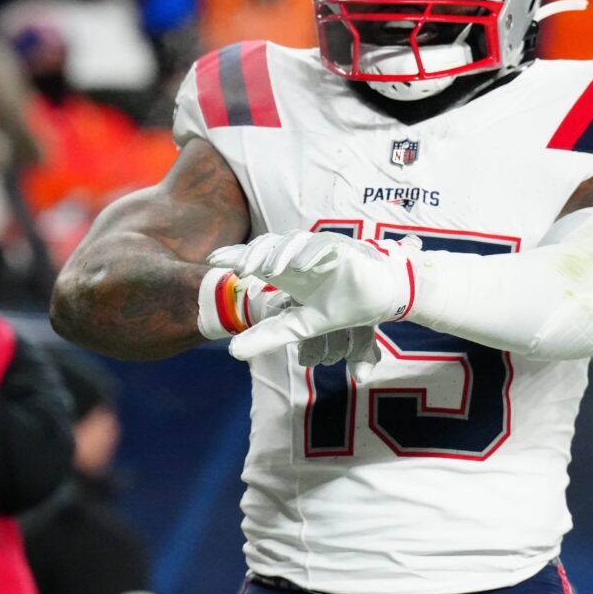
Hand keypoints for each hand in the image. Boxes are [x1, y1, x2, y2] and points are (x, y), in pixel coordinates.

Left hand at [208, 232, 412, 361]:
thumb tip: (232, 351)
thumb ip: (268, 335)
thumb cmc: (340, 305)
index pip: (256, 258)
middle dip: (252, 254)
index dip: (235, 256)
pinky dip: (310, 254)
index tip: (212, 260)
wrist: (380, 299)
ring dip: (279, 254)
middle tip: (237, 270)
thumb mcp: (299, 326)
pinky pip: (322, 245)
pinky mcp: (341, 248)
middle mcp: (299, 257)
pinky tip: (299, 267)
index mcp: (287, 271)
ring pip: (293, 242)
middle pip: (269, 246)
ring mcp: (319, 249)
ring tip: (267, 271)